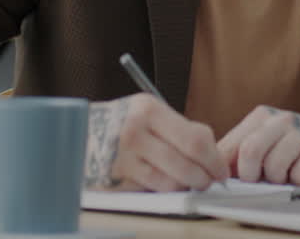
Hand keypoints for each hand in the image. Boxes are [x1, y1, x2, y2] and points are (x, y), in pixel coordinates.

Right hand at [83, 93, 229, 191]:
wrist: (79, 133)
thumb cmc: (122, 122)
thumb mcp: (149, 112)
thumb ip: (179, 128)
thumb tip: (212, 152)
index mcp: (149, 109)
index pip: (195, 139)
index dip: (214, 158)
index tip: (220, 168)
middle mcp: (135, 131)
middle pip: (187, 162)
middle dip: (206, 176)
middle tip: (211, 180)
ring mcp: (123, 157)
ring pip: (171, 181)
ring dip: (186, 185)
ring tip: (190, 181)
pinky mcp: (116, 177)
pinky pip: (152, 190)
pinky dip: (165, 189)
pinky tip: (167, 182)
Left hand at [218, 106, 299, 186]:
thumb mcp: (267, 143)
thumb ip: (240, 152)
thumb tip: (213, 172)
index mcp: (261, 117)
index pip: (230, 145)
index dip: (226, 170)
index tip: (231, 182)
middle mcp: (281, 120)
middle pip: (250, 152)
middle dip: (251, 176)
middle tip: (261, 181)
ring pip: (274, 167)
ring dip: (278, 180)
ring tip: (287, 175)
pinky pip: (299, 175)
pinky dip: (298, 182)